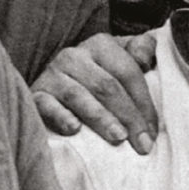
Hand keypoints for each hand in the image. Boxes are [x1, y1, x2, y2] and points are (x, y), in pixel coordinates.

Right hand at [32, 32, 159, 151]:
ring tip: (118, 138)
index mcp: (100, 45)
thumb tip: (145, 59)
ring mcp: (52, 75)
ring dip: (101, 118)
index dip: (144, 104)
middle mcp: (73, 56)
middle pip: (106, 86)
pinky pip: (46, 105)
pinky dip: (60, 116)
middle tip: (142, 144)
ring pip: (79, 96)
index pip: (127, 72)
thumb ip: (140, 51)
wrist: (56, 88)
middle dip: (128, 116)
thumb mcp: (121, 60)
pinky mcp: (36, 94)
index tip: (152, 134)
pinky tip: (74, 129)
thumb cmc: (99, 79)